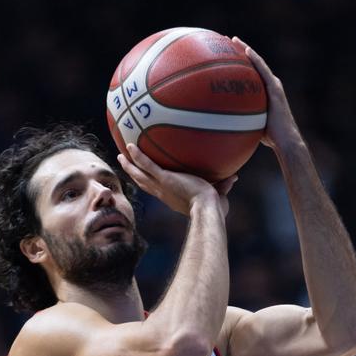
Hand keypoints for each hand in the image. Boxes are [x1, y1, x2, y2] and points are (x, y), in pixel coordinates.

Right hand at [118, 144, 235, 216]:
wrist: (208, 209)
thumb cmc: (215, 208)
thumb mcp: (219, 195)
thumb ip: (224, 185)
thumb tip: (234, 177)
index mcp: (172, 198)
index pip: (158, 190)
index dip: (150, 184)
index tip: (145, 179)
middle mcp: (163, 193)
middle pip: (143, 183)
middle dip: (133, 174)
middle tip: (124, 165)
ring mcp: (162, 186)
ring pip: (140, 175)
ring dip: (129, 165)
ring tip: (121, 156)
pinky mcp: (164, 179)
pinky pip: (147, 165)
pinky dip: (138, 156)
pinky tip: (130, 146)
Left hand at [231, 37, 300, 151]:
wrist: (286, 141)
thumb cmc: (271, 138)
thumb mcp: (254, 125)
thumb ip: (244, 119)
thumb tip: (226, 124)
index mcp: (267, 93)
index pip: (252, 74)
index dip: (241, 62)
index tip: (228, 54)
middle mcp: (272, 86)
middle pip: (254, 64)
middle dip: (241, 51)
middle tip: (227, 42)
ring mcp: (274, 86)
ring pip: (258, 63)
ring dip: (246, 50)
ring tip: (232, 40)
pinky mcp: (275, 89)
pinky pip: (263, 70)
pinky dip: (255, 59)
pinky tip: (246, 50)